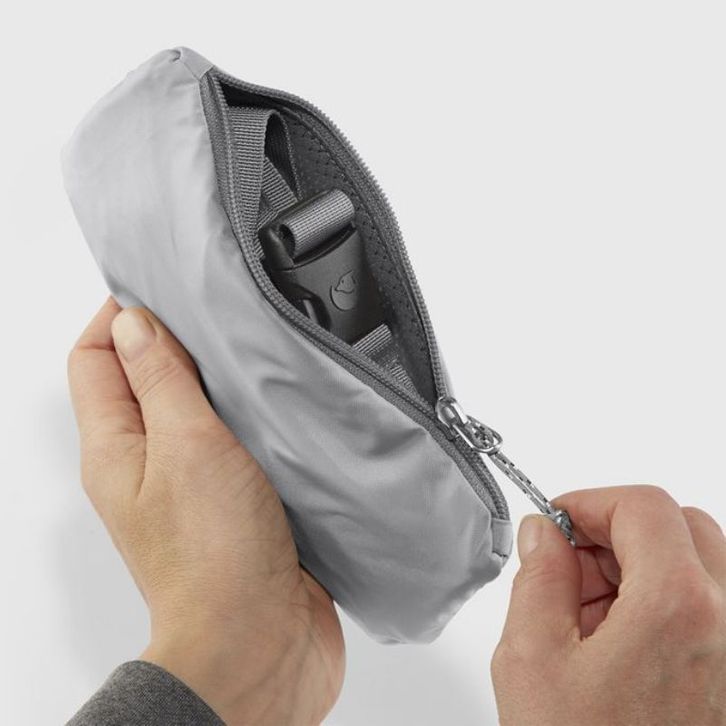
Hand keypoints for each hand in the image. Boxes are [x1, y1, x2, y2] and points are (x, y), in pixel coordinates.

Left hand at [68, 299, 344, 724]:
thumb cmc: (216, 557)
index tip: (167, 288)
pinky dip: (253, 416)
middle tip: (223, 314)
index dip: (121, 314)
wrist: (261, 645)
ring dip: (222, 379)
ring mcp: (195, 484)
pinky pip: (237, 441)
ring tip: (257, 351)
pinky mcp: (239, 500)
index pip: (95, 357)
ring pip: (197, 407)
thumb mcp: (186, 447)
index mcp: (117, 448)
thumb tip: (133, 322)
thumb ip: (161, 381)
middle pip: (145, 377)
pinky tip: (284, 403)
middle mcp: (149, 464)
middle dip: (178, 340)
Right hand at [492, 486, 724, 724]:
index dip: (590, 502)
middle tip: (572, 567)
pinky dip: (667, 601)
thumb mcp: (533, 659)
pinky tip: (622, 643)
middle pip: (681, 527)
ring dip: (643, 567)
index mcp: (680, 608)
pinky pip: (713, 606)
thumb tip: (543, 532)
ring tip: (592, 618)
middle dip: (617, 533)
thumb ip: (537, 575)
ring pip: (701, 563)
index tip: (559, 521)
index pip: (643, 506)